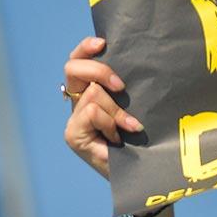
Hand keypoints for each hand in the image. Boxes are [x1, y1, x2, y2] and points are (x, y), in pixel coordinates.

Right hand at [63, 36, 142, 179]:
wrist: (140, 173)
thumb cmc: (143, 139)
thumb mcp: (136, 105)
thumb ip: (126, 88)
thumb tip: (138, 60)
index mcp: (90, 90)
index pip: (78, 59)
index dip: (86, 48)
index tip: (103, 43)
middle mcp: (78, 102)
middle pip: (73, 67)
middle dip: (100, 70)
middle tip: (122, 87)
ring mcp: (73, 118)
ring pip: (92, 93)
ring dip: (116, 110)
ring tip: (129, 128)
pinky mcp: (72, 134)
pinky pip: (92, 112)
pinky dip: (110, 122)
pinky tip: (118, 138)